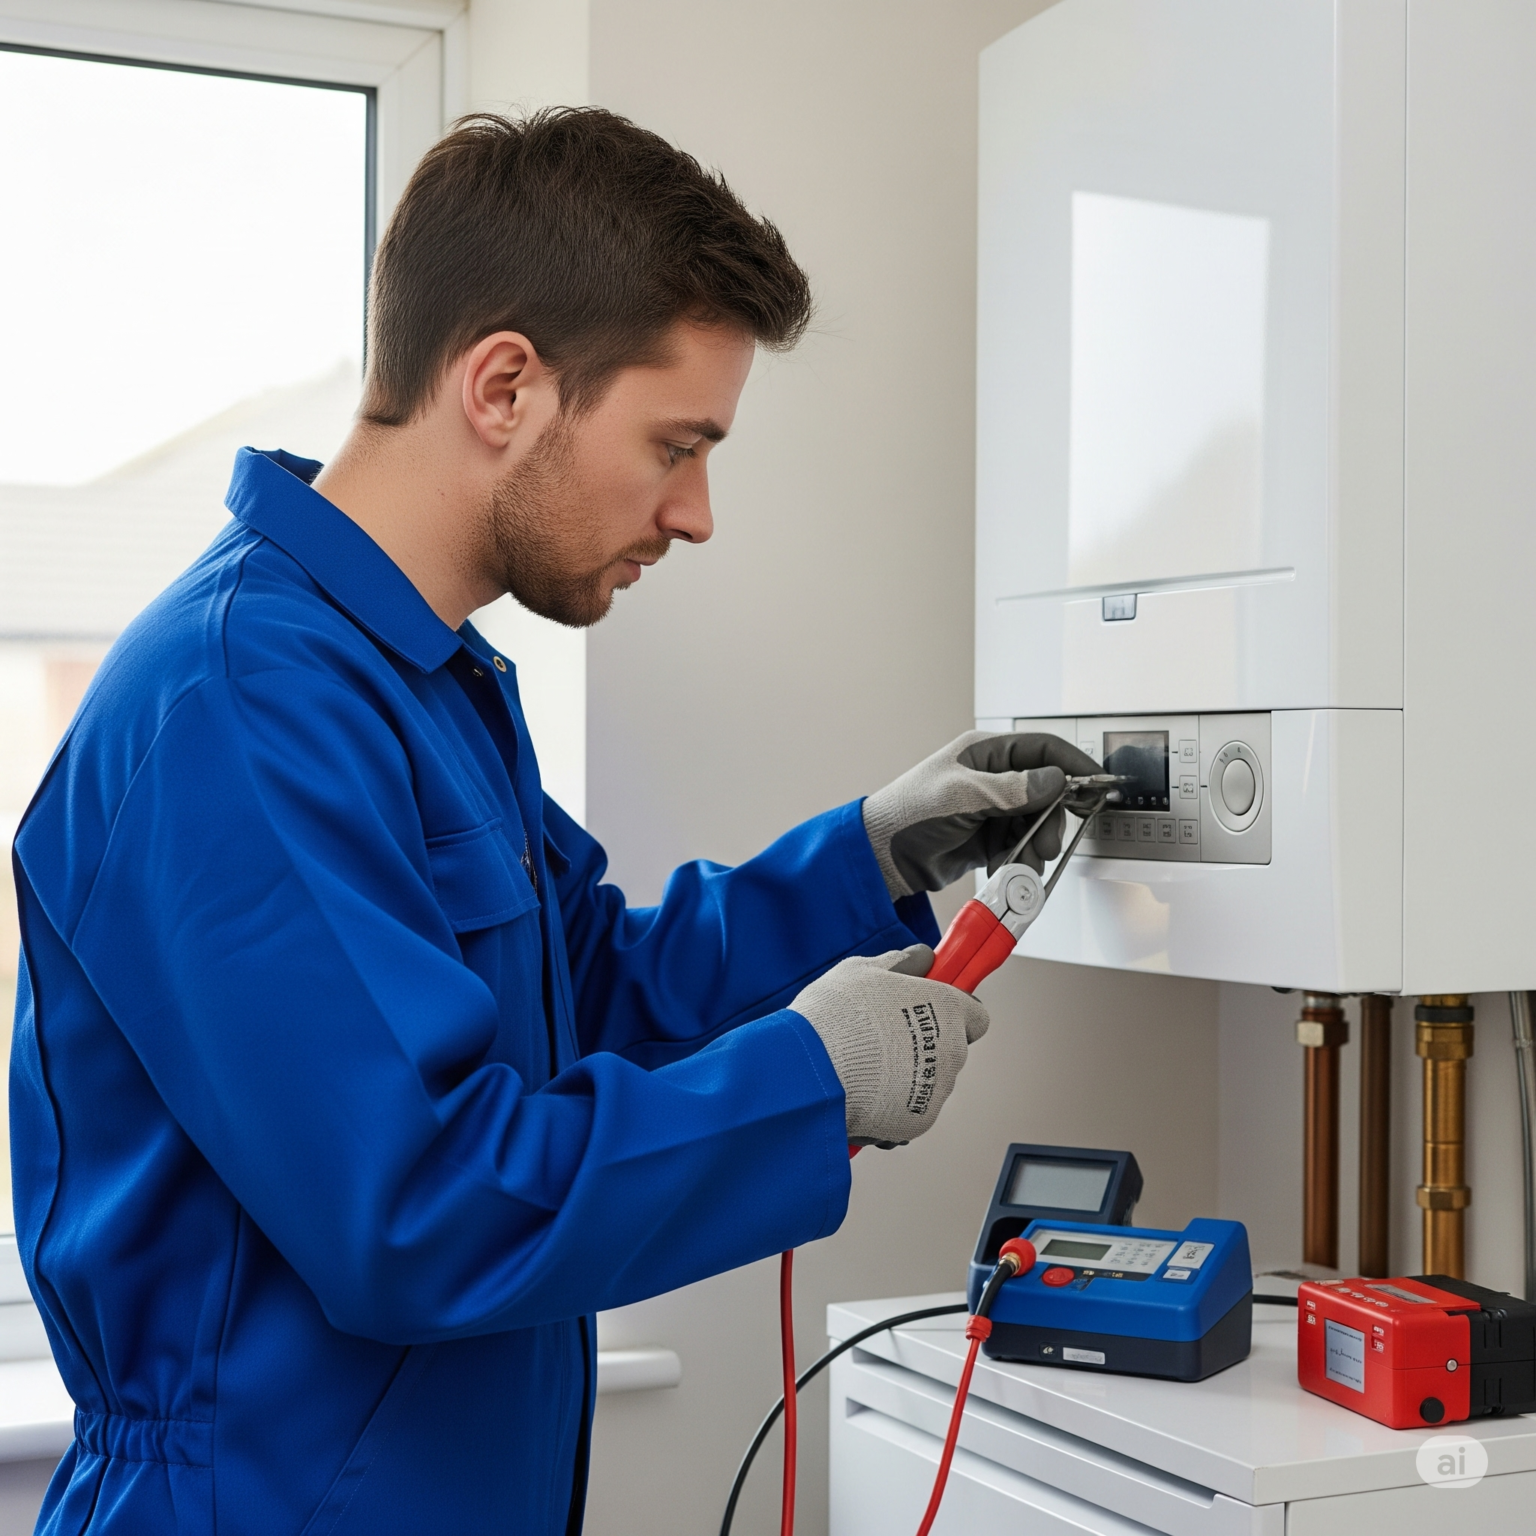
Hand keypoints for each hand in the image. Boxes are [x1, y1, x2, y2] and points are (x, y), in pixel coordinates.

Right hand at [790, 945, 988, 1146]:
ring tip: (866, 1069)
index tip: (932, 1015)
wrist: (812, 1071)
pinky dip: (894, 1106)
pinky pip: (912, 1110)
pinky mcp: (921, 1119)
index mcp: (946, 1007)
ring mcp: (939, 1087)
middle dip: (925, 1048)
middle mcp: (952, 1048)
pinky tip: (863, 1093)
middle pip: (951, 1050)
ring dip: (908, 1078)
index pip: (976, 1016)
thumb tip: (922, 959)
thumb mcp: (862, 970)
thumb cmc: (835, 1015)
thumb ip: (901, 963)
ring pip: (931, 1082)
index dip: (954, 1016)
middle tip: (885, 1042)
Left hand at [861, 730, 1101, 898]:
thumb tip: (1054, 781)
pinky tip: (1007, 869)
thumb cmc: (908, 814)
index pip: (1042, 749)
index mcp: (985, 754)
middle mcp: (991, 778)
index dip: (1073, 764)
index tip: (1096, 784)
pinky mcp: (988, 837)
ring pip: (1035, 823)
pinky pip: (1020, 845)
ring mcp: (991, 809)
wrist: (883, 857)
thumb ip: (1011, 790)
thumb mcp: (962, 796)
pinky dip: (1019, 859)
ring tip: (1024, 864)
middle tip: (1048, 843)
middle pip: (1046, 792)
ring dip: (1035, 846)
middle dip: (1051, 820)